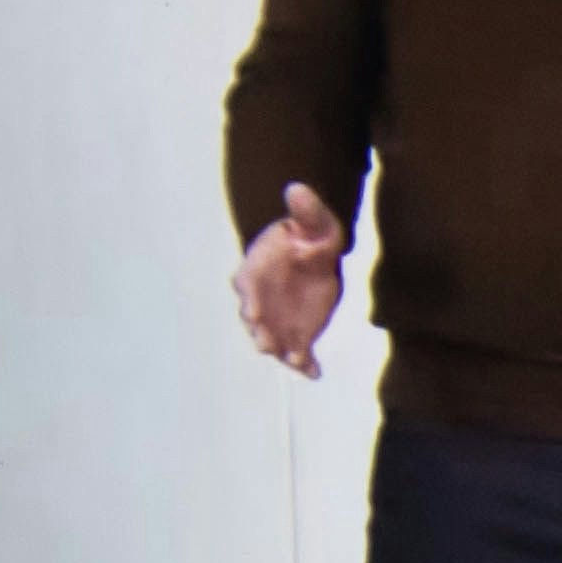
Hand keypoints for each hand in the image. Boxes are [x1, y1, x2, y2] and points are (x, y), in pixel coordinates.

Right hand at [236, 185, 349, 377]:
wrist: (315, 257)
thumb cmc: (308, 237)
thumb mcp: (314, 222)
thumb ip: (306, 211)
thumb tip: (298, 188)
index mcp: (256, 269)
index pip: (246, 285)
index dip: (249, 299)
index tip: (252, 311)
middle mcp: (258, 299)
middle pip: (254, 319)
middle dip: (260, 332)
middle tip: (268, 345)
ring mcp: (275, 319)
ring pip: (272, 338)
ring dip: (282, 352)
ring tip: (296, 361)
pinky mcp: (295, 333)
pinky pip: (297, 351)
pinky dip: (305, 364)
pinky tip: (315, 374)